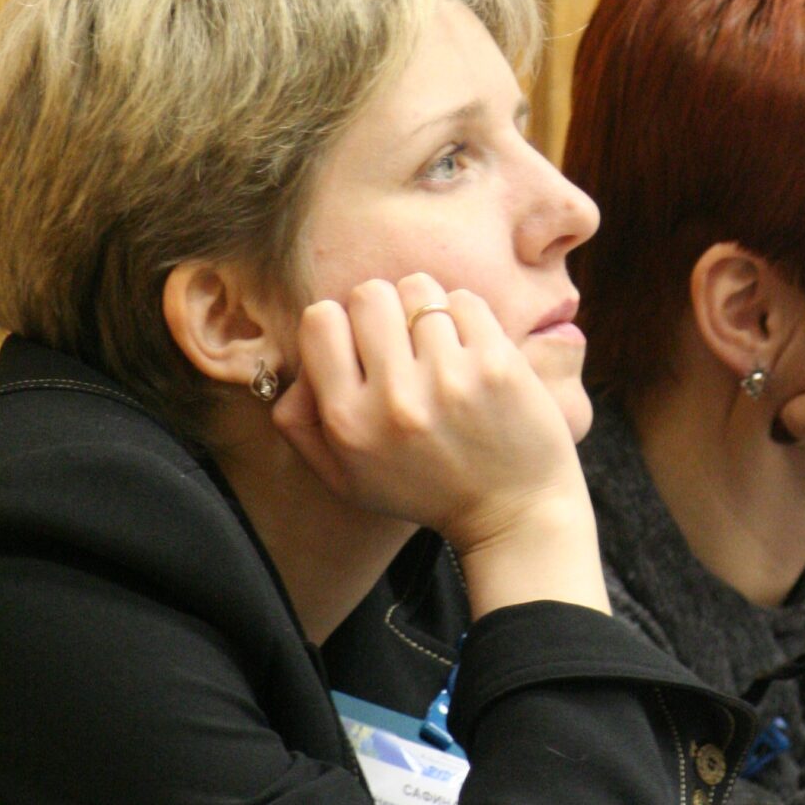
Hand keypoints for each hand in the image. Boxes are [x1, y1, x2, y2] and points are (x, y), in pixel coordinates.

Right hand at [273, 274, 607, 613]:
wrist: (514, 514)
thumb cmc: (426, 490)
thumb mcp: (346, 477)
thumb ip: (300, 424)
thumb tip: (289, 371)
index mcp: (350, 422)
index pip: (320, 320)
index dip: (341, 324)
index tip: (363, 348)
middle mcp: (394, 399)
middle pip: (369, 294)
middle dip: (385, 311)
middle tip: (404, 344)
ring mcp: (448, 379)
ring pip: (419, 290)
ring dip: (428, 311)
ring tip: (440, 348)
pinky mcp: (497, 365)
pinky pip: (465, 302)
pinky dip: (467, 319)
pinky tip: (471, 353)